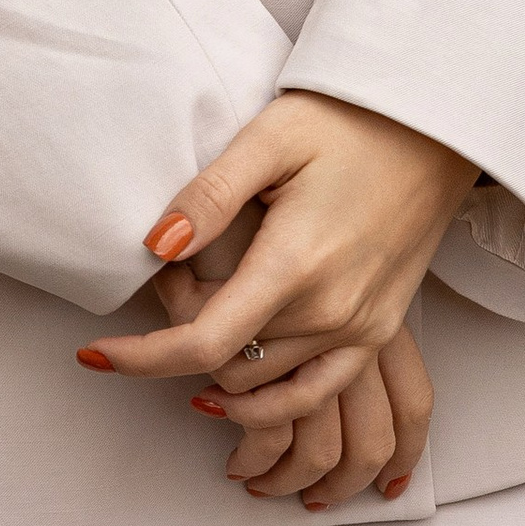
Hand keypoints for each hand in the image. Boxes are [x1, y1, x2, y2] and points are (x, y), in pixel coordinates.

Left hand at [75, 92, 475, 469]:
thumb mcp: (270, 138)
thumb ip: (209, 197)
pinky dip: (271, 403)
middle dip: (179, 335)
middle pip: (227, 363)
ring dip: (219, 366)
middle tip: (173, 273)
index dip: (141, 358)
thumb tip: (154, 247)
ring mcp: (360, 329)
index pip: (205, 343)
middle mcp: (331, 312)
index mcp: (296, 264)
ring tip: (202, 307)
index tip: (93, 357)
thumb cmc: (347, 122)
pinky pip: (316, 394)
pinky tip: (235, 391)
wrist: (431, 128)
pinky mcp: (378, 332)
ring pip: (265, 386)